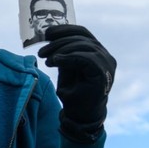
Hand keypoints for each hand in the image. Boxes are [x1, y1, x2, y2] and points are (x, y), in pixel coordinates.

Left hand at [37, 25, 115, 141]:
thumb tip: (51, 36)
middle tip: (41, 51)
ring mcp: (106, 64)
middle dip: (58, 41)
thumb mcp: (65, 69)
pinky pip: (87, 58)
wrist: (80, 117)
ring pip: (84, 45)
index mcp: (96, 52)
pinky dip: (69, 57)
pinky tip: (56, 61)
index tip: (46, 34)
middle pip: (82, 37)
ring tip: (46, 60)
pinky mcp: (104, 73)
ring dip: (61, 49)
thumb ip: (63, 53)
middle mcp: (104, 56)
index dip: (64, 30)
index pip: (82, 33)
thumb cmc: (73, 94)